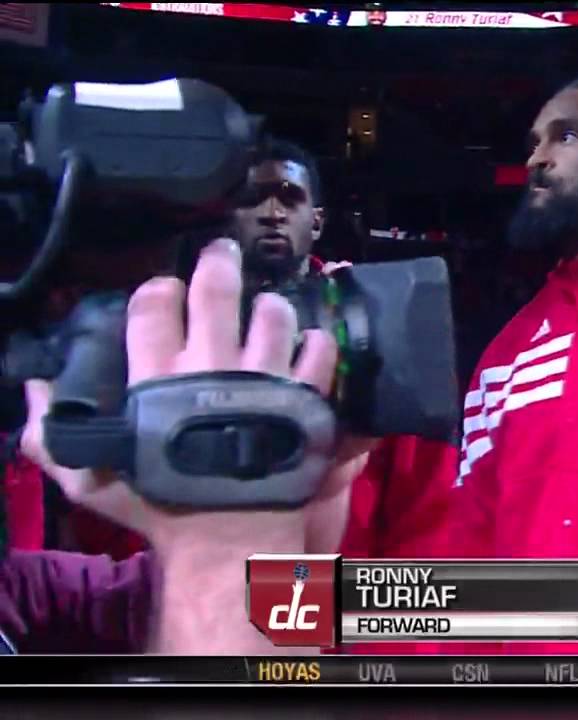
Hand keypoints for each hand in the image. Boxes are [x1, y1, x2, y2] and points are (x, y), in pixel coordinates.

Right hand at [21, 238, 367, 551]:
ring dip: (271, 305)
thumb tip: (37, 390)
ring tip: (268, 306)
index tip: (165, 290)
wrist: (228, 541)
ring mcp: (265, 379)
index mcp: (158, 377)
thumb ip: (53, 432)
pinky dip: (316, 343)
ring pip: (274, 314)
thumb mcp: (89, 476)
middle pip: (217, 291)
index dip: (159, 289)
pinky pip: (319, 352)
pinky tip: (308, 343)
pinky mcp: (306, 398)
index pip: (154, 305)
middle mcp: (213, 367)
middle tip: (222, 253)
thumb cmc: (159, 507)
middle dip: (218, 263)